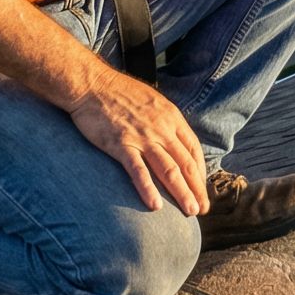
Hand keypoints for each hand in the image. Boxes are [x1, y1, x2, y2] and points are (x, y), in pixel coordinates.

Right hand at [66, 71, 210, 214]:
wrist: (91, 83)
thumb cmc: (118, 92)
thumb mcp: (151, 101)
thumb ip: (164, 120)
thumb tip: (172, 138)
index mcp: (171, 117)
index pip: (193, 149)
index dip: (200, 172)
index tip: (201, 189)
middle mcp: (161, 128)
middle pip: (185, 163)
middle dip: (196, 188)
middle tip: (203, 209)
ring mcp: (142, 137)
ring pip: (168, 170)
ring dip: (181, 193)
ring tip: (190, 211)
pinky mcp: (121, 144)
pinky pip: (138, 170)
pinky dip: (148, 189)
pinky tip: (155, 206)